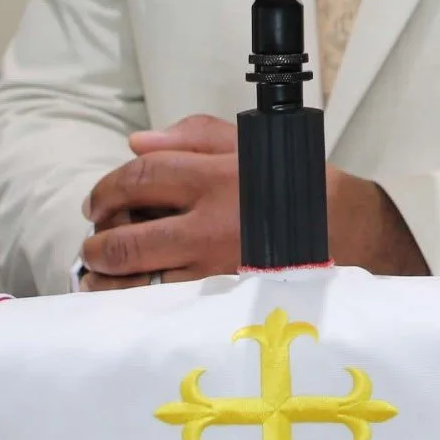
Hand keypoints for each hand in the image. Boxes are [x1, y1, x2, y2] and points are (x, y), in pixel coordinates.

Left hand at [78, 114, 430, 287]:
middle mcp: (207, 224)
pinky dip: (133, 301)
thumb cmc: (293, 183)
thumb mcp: (249, 144)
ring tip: (99, 273)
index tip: (97, 202)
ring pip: (137, 281)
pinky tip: (125, 294)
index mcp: (213, 177)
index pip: (140, 178)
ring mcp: (212, 268)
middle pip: (127, 238)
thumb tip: (137, 144)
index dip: (107, 189)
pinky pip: (162, 303)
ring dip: (106, 279)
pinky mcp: (221, 300)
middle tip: (94, 242)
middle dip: (98, 242)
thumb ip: (192, 136)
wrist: (346, 230)